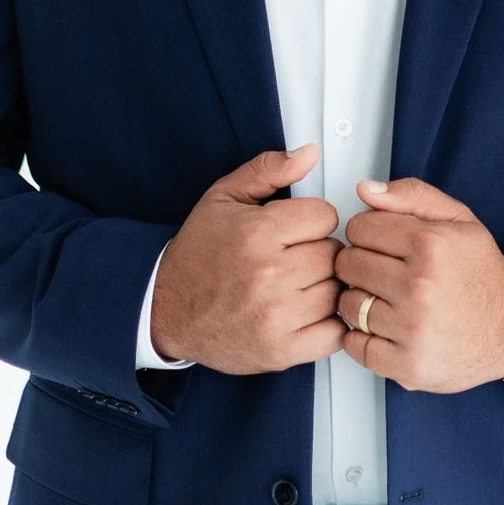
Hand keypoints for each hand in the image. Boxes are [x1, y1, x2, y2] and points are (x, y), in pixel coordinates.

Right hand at [150, 145, 345, 372]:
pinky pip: (335, 333)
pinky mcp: (282, 350)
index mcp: (257, 233)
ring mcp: (277, 316)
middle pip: (334, 254)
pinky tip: (306, 312)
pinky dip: (328, 324)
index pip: (326, 216)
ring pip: (337, 291)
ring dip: (325, 287)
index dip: (313, 219)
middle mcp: (268, 275)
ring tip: (299, 285)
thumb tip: (310, 154)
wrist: (166, 310)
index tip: (298, 229)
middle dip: (320, 252)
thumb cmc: (197, 255)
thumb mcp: (224, 198)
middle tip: (296, 257)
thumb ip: (268, 170)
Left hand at [333, 177, 503, 392]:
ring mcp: (412, 329)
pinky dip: (361, 337)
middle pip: (347, 265)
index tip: (381, 243)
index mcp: (430, 245)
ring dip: (360, 301)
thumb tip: (365, 189)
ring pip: (348, 304)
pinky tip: (384, 327)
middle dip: (360, 265)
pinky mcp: (407, 365)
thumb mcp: (459, 220)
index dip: (366, 233)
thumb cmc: (482, 274)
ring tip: (386, 300)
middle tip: (384, 272)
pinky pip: (354, 345)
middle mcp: (420, 286)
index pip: (358, 228)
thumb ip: (411, 196)